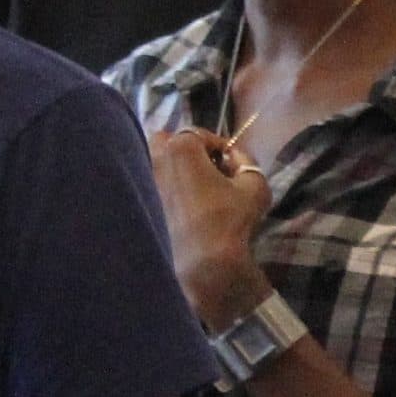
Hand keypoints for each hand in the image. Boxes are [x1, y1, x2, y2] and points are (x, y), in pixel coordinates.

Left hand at [147, 129, 274, 328]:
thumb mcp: (254, 185)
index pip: (199, 134)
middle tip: (205, 168)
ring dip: (172, 168)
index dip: (218, 145)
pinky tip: (181, 206)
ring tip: (193, 187)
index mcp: (181, 146)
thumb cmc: (230, 219)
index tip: (230, 161)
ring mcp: (144, 182)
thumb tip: (235, 155)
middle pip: (167, 142)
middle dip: (185, 150)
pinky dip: (163, 189)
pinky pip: (150, 186)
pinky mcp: (140, 204)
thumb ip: (246, 161)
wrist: (203, 262)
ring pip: (155, 163)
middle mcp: (156, 159)